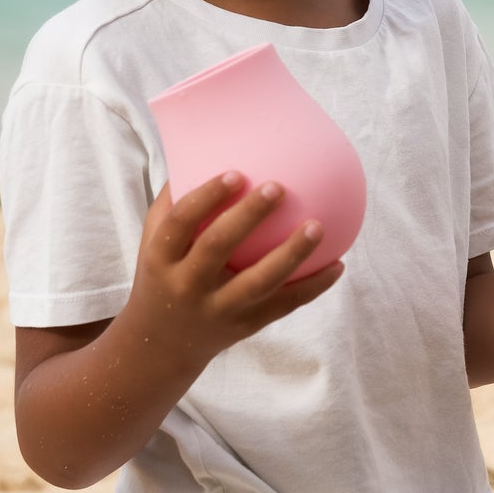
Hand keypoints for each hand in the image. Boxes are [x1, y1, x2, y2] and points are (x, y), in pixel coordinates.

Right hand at [125, 174, 343, 371]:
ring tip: (318, 225)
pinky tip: (339, 264)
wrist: (162, 344)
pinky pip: (284, 305)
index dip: (206, 197)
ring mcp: (218, 309)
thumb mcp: (154, 243)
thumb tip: (200, 149)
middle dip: (248, 217)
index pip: (180, 223)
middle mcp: (187, 284)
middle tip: (278, 187)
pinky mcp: (246, 326)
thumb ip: (173, 203)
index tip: (235, 173)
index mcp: (161, 258)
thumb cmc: (163, 275)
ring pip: (259, 282)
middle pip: (217, 248)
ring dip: (292, 254)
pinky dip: (314, 287)